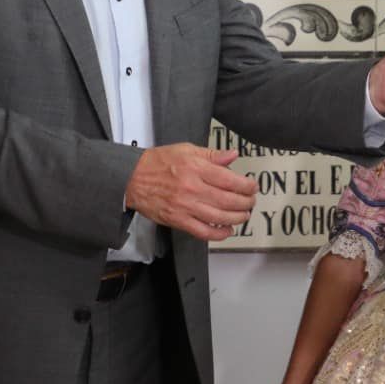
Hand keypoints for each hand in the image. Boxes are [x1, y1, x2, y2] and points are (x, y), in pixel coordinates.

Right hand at [125, 143, 256, 241]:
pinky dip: (218, 233)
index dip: (246, 185)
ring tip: (243, 215)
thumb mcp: (186, 150)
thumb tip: (232, 156)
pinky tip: (227, 230)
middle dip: (245, 203)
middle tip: (251, 202)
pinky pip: (203, 232)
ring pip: (219, 217)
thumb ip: (211, 155)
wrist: (132, 178)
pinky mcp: (178, 220)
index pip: (229, 179)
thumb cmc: (158, 163)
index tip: (252, 186)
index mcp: (195, 168)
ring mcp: (185, 206)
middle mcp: (192, 188)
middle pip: (228, 200)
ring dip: (237, 218)